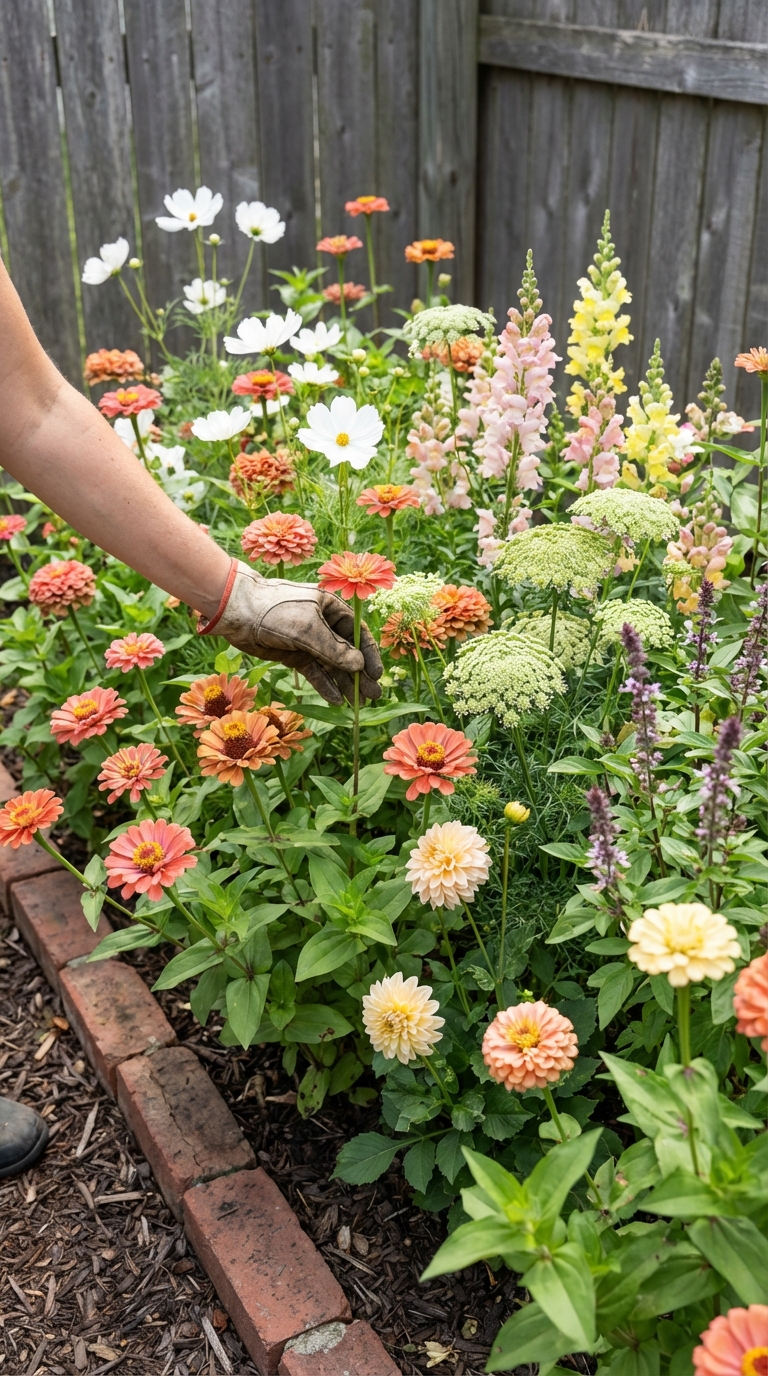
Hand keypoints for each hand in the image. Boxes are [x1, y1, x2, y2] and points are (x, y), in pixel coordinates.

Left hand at [200, 560, 382, 704]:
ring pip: (332, 665)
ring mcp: (309, 640)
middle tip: (372, 696)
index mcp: (332, 608)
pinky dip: (324, 684)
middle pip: (347, 652)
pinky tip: (335, 699)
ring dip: (344, 683)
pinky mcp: (294, 654)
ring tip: (357, 703)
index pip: (358, 633)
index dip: (369, 654)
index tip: (376, 675)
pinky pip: (314, 672)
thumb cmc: (276, 610)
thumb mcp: (308, 629)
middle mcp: (323, 624)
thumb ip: (334, 650)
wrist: (237, 611)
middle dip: (359, 674)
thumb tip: (358, 666)